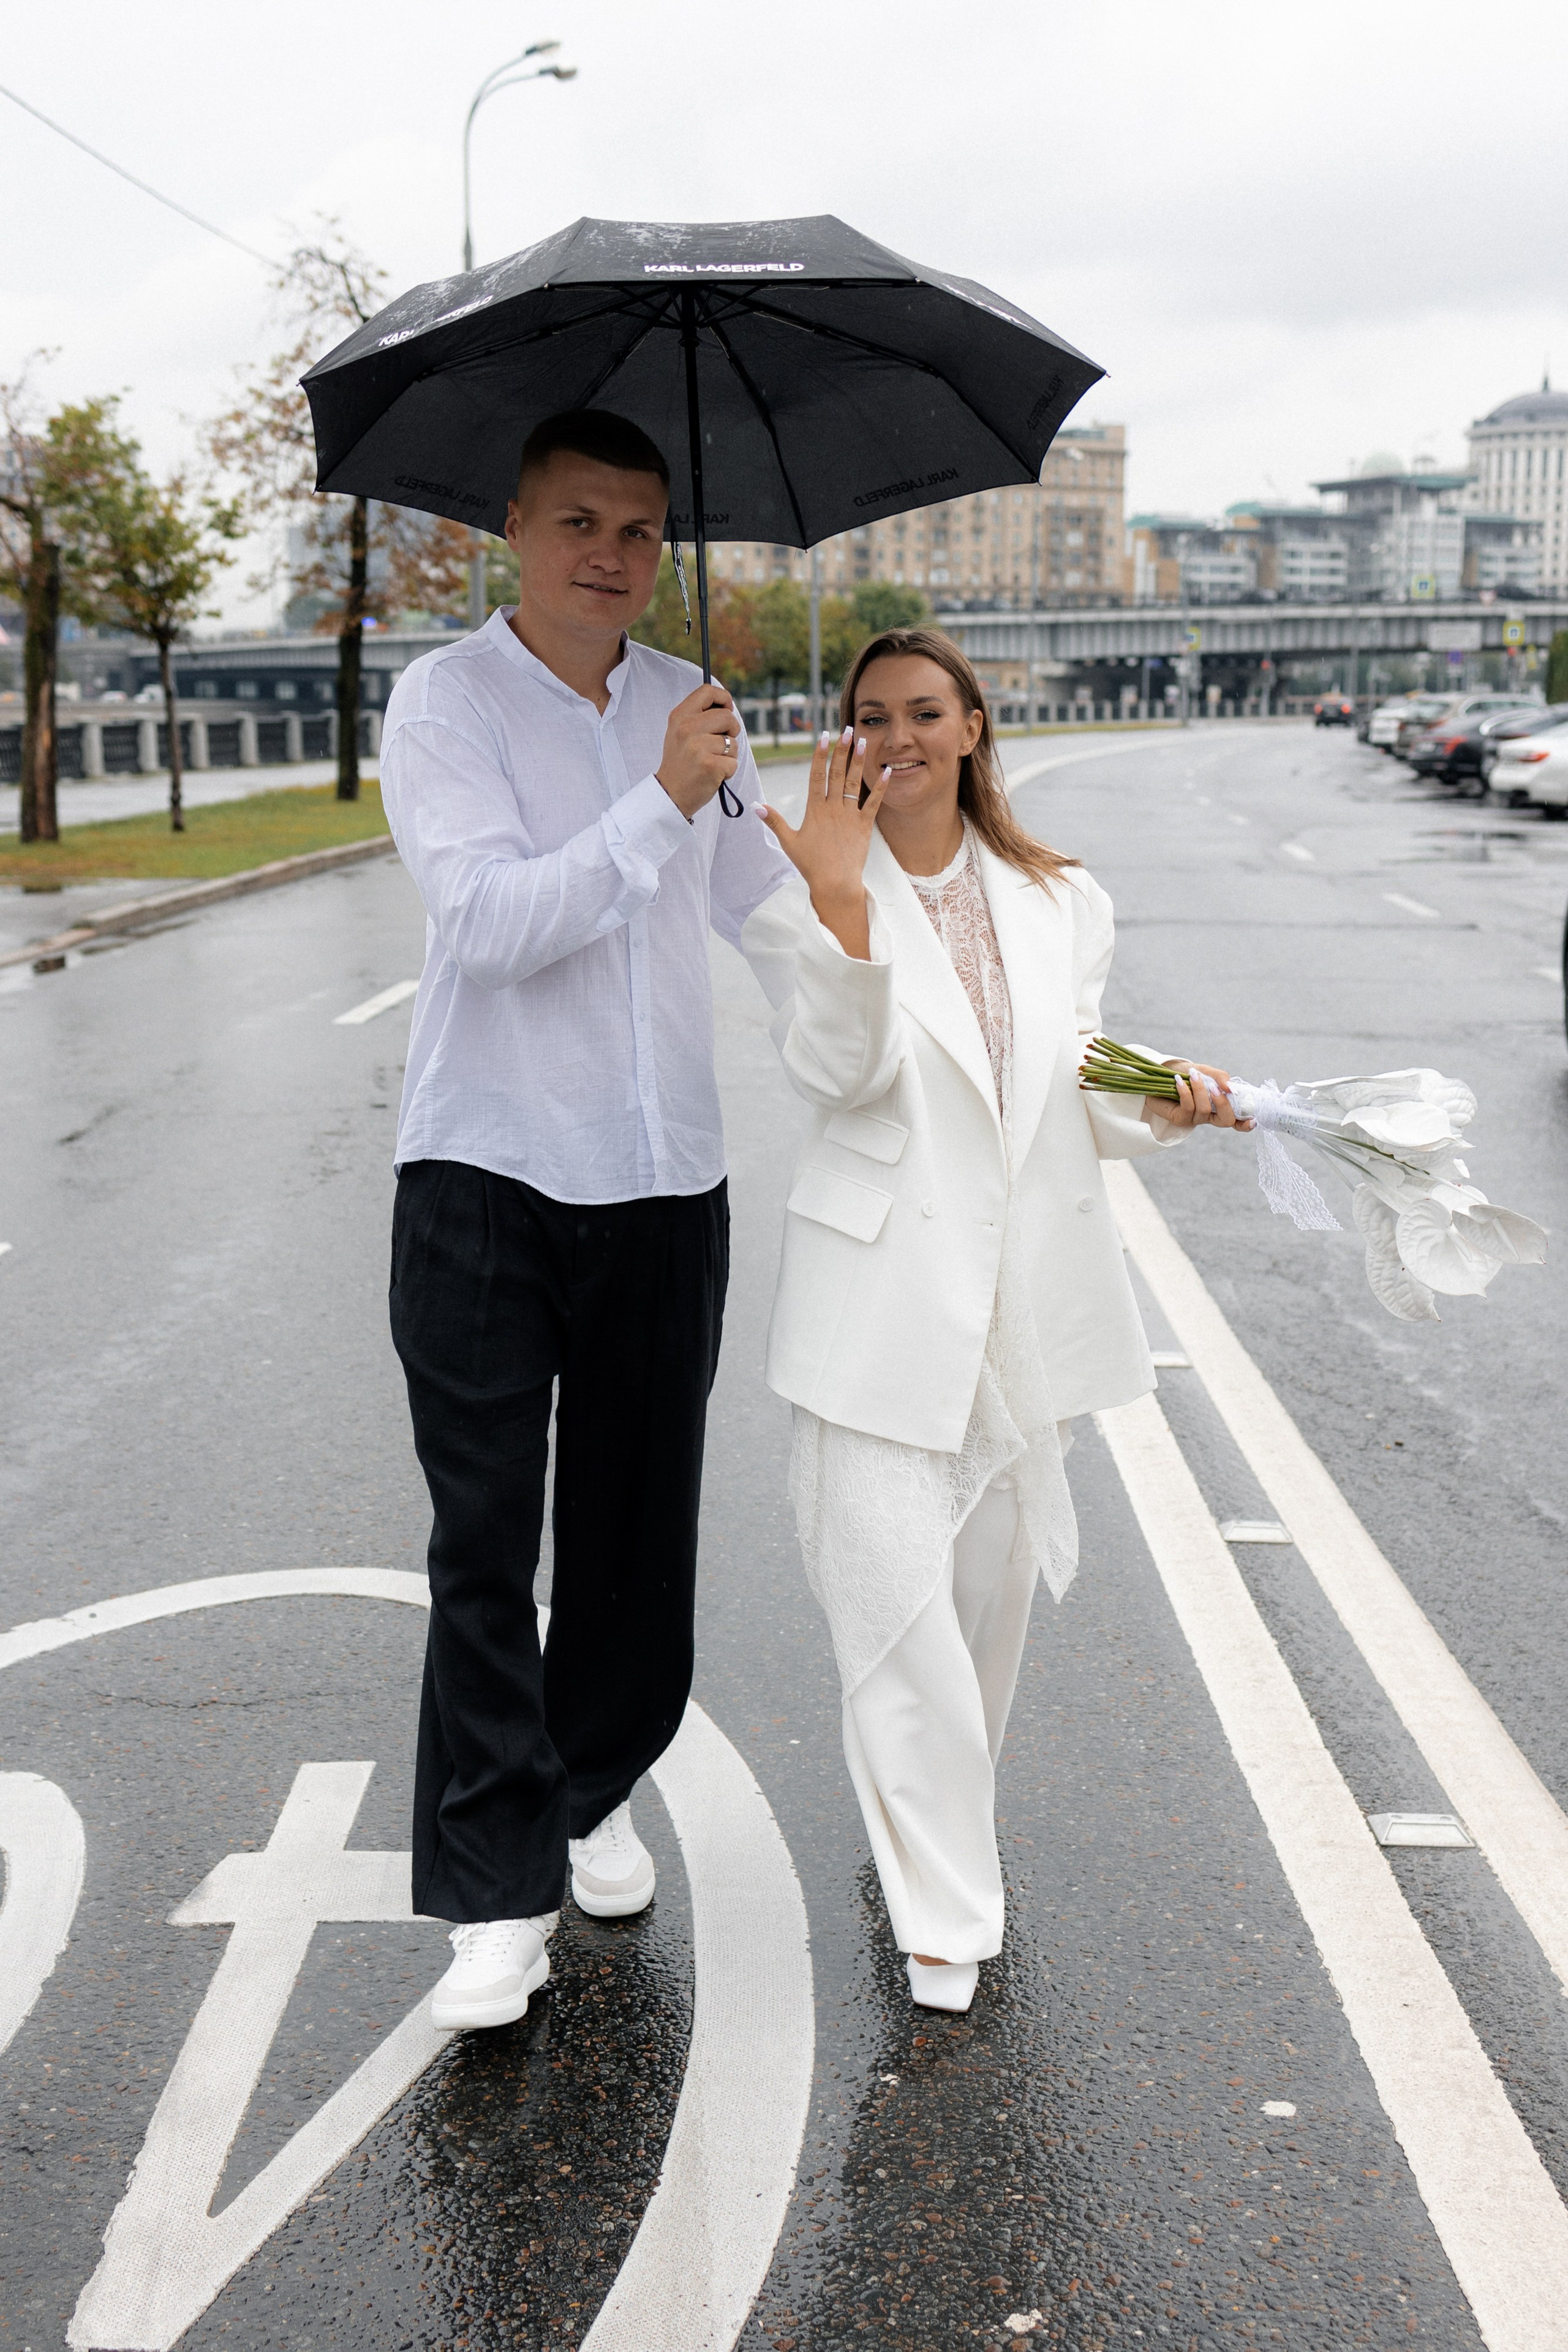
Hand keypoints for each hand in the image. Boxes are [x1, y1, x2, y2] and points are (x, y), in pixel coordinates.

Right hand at [656, 682, 740, 819]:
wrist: (670, 794)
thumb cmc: (681, 763)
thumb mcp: (681, 732)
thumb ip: (699, 717)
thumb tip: (727, 705)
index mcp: (679, 716)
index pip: (707, 691)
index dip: (723, 698)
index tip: (727, 709)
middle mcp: (687, 728)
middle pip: (727, 716)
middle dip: (731, 731)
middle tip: (720, 744)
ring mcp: (698, 747)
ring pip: (733, 742)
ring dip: (728, 754)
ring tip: (712, 762)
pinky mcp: (710, 765)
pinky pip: (733, 762)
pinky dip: (728, 771)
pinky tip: (713, 775)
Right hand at [757, 726, 892, 960]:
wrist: (835, 883)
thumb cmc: (811, 865)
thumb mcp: (789, 842)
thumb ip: (773, 821)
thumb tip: (755, 805)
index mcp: (814, 810)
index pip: (816, 776)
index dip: (820, 755)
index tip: (823, 737)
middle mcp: (832, 808)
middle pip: (836, 773)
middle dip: (841, 750)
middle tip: (845, 729)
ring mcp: (849, 815)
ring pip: (853, 782)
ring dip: (858, 761)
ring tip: (862, 741)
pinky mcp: (864, 825)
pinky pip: (873, 802)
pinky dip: (880, 787)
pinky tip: (886, 770)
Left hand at [1151, 1061, 1254, 1131]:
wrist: (1162, 1074)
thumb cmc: (1188, 1074)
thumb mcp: (1206, 1071)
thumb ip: (1220, 1078)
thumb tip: (1231, 1088)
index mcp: (1220, 1107)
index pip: (1236, 1120)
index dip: (1245, 1124)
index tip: (1253, 1120)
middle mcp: (1209, 1116)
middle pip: (1225, 1120)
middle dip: (1223, 1103)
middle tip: (1214, 1087)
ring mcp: (1195, 1119)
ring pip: (1205, 1110)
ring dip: (1200, 1090)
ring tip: (1193, 1075)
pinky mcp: (1180, 1119)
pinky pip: (1188, 1107)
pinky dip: (1185, 1091)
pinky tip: (1179, 1081)